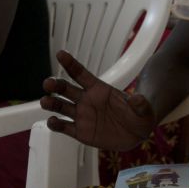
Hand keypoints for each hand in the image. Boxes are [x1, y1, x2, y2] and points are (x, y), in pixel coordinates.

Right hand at [40, 51, 155, 150]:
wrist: (136, 133)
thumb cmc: (138, 115)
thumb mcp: (143, 109)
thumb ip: (140, 104)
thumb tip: (138, 98)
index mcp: (98, 89)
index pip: (81, 74)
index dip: (71, 64)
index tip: (60, 54)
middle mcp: (86, 100)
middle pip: (67, 89)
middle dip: (56, 85)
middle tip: (48, 83)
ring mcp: (82, 116)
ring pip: (62, 107)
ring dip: (51, 103)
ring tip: (45, 101)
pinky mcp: (81, 132)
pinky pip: (65, 127)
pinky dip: (56, 124)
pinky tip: (52, 122)